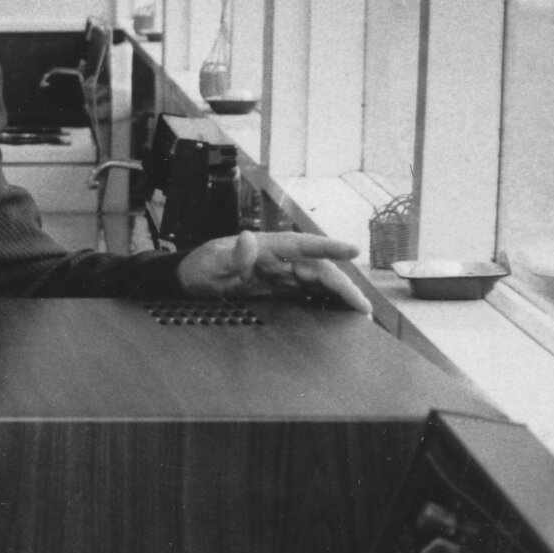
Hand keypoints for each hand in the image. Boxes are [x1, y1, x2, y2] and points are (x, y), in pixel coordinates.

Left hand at [176, 230, 370, 311]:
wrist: (190, 281)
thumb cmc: (201, 267)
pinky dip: (326, 302)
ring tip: (361, 313)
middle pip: (319, 270)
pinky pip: (308, 294)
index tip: (354, 251)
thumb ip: (232, 255)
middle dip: (343, 286)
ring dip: (340, 295)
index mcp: (268, 247)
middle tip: (363, 306)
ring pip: (319, 282)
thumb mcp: (212, 262)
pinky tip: (340, 314)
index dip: (329, 247)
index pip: (304, 245)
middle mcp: (281, 259)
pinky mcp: (280, 290)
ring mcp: (282, 275)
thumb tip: (248, 237)